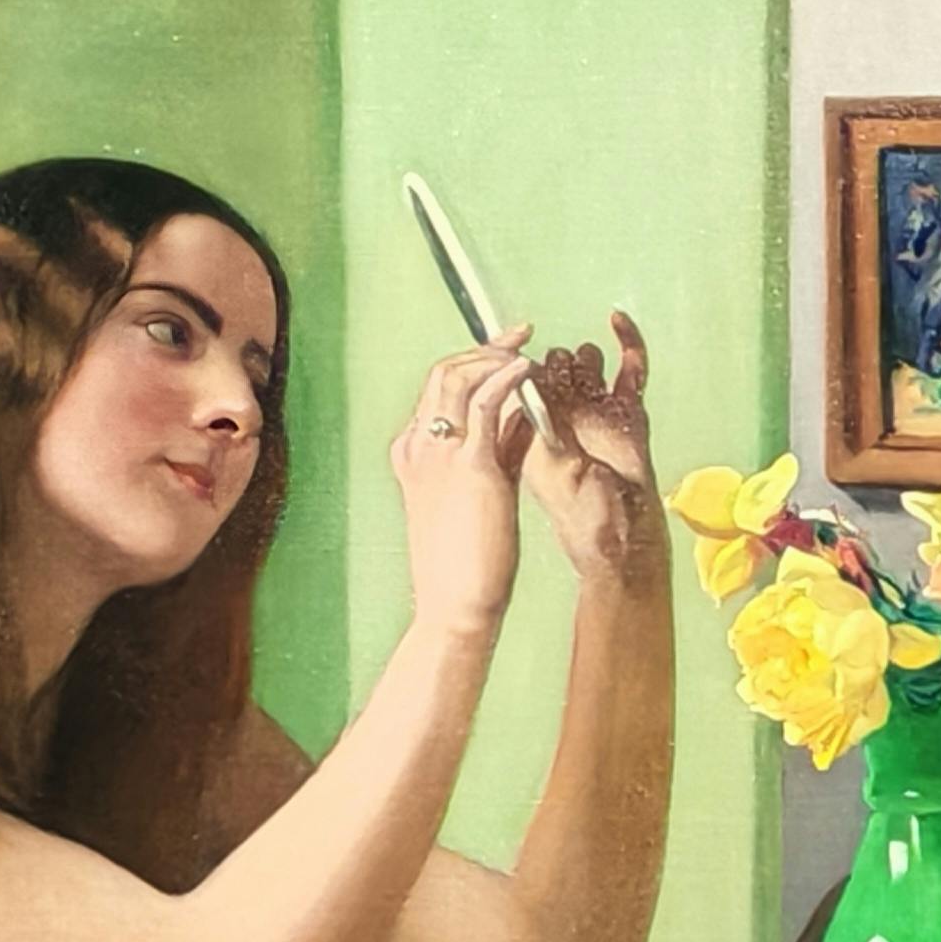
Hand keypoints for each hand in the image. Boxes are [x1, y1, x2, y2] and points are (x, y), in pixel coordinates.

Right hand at [391, 325, 536, 639]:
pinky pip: (488, 401)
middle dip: (483, 347)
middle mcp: (418, 446)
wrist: (454, 604)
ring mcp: (439, 453)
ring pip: (460, 376)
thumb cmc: (466, 562)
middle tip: (520, 336)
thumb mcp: (479, 492)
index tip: (503, 351)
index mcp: (411, 454)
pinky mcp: (470, 464)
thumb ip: (499, 448)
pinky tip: (528, 370)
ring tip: (527, 353)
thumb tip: (524, 413)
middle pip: (444, 372)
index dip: (472, 362)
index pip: (438, 390)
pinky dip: (508, 376)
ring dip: (496, 355)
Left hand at [511, 311, 663, 588]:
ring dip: (583, 359)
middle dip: (553, 364)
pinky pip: (631, 368)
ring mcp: (599, 414)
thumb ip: (534, 431)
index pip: (522, 384)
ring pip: (588, 363)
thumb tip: (515, 392)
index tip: (512, 354)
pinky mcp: (631, 412)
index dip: (516, 367)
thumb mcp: (546, 472)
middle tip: (553, 374)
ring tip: (582, 378)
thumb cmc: (581, 519)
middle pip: (556, 368)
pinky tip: (616, 320)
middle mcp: (566, 420)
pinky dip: (627, 341)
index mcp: (534, 434)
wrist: (625, 543)